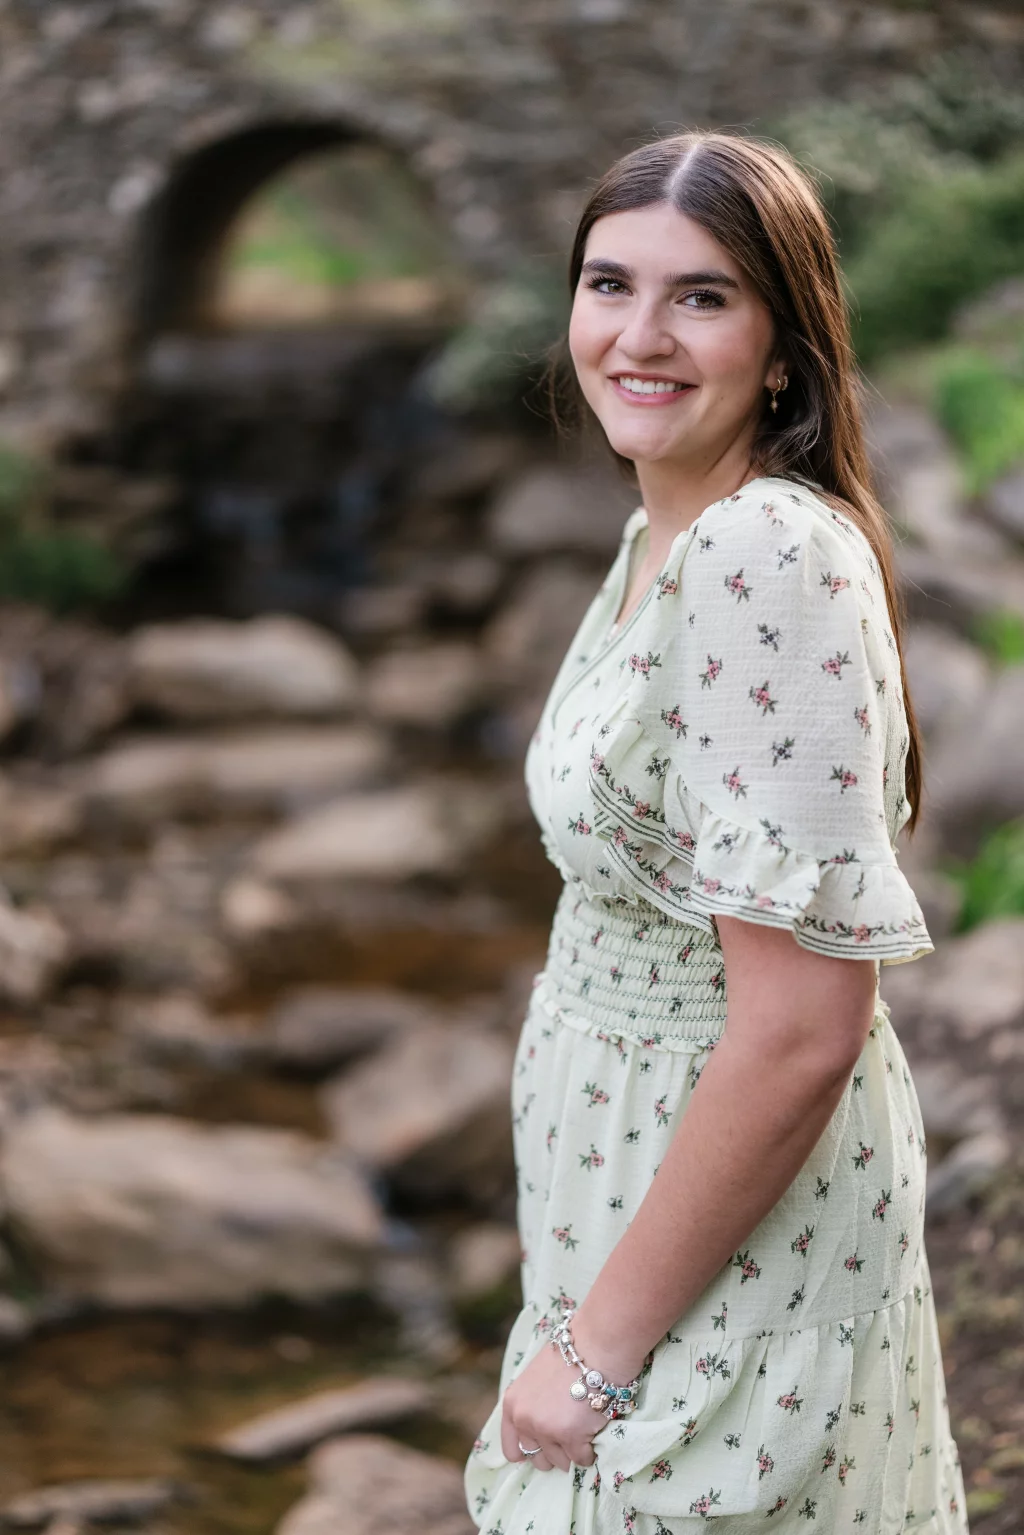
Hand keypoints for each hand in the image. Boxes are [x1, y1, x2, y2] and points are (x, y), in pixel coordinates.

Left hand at [500, 1334, 604, 1471]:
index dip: (529, 1451)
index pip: (511, 1449)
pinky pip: (582, 1459)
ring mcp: (546, 1430)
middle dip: (555, 1451)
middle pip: (538, 1459)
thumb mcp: (536, 1379)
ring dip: (573, 1450)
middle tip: (569, 1432)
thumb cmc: (570, 1357)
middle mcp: (524, 1420)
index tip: (543, 1447)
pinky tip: (594, 1428)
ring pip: (561, 1462)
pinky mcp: (571, 1437)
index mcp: (512, 1405)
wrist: (594, 1347)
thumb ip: (531, 1405)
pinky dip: (590, 1450)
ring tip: (583, 1426)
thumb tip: (537, 1430)